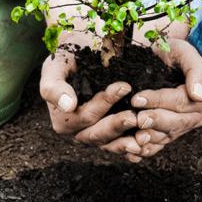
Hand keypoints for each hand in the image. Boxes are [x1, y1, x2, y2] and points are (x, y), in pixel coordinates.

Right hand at [39, 0, 143, 162]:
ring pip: (110, 144)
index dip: (104, 104)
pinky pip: (121, 146)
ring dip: (127, 142)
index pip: (84, 116)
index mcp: (63, 119)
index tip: (124, 86)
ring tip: (145, 134)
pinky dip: (133, 148)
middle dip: (117, 125)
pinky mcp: (110, 136)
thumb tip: (68, 106)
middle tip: (136, 115)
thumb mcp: (55, 66)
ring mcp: (95, 135)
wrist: (82, 53)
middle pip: (97, 134)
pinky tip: (148, 144)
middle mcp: (78, 131)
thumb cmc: (68, 57)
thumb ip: (54, 86)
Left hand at [131, 35, 201, 158]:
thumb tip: (199, 94)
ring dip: (151, 138)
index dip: (159, 101)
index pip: (181, 102)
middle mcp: (198, 115)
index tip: (138, 98)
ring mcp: (184, 127)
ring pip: (167, 136)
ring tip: (135, 136)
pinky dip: (147, 149)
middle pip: (176, 123)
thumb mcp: (185, 52)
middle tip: (137, 119)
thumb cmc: (173, 52)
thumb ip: (196, 70)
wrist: (162, 60)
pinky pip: (160, 145)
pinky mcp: (171, 134)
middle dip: (155, 121)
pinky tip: (133, 150)